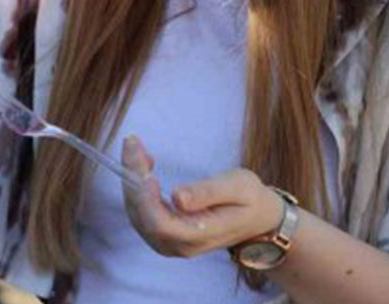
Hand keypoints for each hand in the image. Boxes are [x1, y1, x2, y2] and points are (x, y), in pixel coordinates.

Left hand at [121, 135, 284, 258]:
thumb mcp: (238, 188)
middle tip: (132, 143)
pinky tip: (143, 164)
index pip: (161, 224)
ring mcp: (169, 242)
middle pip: (143, 217)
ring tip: (135, 147)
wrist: (258, 219)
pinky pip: (141, 212)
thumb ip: (208, 193)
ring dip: (131, 179)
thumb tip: (177, 198)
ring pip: (137, 214)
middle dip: (132, 177)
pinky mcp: (164, 233)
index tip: (146, 170)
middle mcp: (180, 245)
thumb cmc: (250, 199)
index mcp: (200, 236)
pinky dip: (136, 186)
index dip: (147, 199)